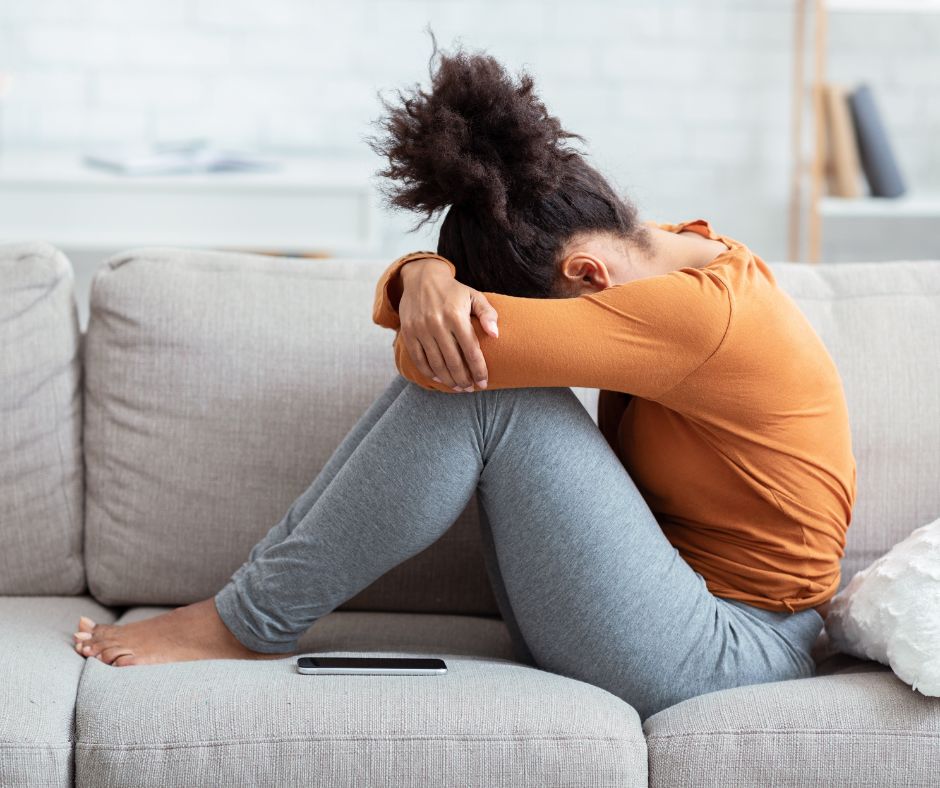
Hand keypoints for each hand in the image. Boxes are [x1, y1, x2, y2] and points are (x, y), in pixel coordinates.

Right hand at [397, 258, 498, 390]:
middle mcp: (437, 323)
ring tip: (458, 387)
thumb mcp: (474, 296)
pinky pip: (418, 359)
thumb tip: (495, 335)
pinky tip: (439, 379)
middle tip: (470, 388)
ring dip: (448, 379)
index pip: (470, 350)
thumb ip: (488, 314)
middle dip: (464, 379)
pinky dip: (429, 372)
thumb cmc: (453, 291)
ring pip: (436, 363)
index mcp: (456, 315)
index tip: (483, 382)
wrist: (422, 278)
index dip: (478, 370)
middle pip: (453, 361)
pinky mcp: (408, 332)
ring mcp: (420, 329)